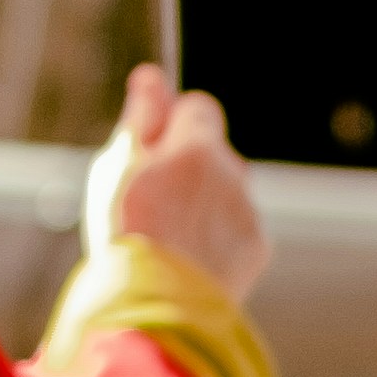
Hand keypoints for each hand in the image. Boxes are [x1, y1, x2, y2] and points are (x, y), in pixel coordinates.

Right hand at [86, 62, 269, 303]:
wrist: (158, 301)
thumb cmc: (129, 227)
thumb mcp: (120, 164)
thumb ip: (142, 118)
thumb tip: (151, 75)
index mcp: (199, 146)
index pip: (199, 107)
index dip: (174, 121)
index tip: (152, 142)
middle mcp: (233, 174)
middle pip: (214, 152)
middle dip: (188, 164)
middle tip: (151, 192)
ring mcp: (248, 213)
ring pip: (225, 192)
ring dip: (202, 202)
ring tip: (166, 232)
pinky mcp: (256, 249)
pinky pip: (235, 229)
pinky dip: (215, 236)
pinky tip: (186, 257)